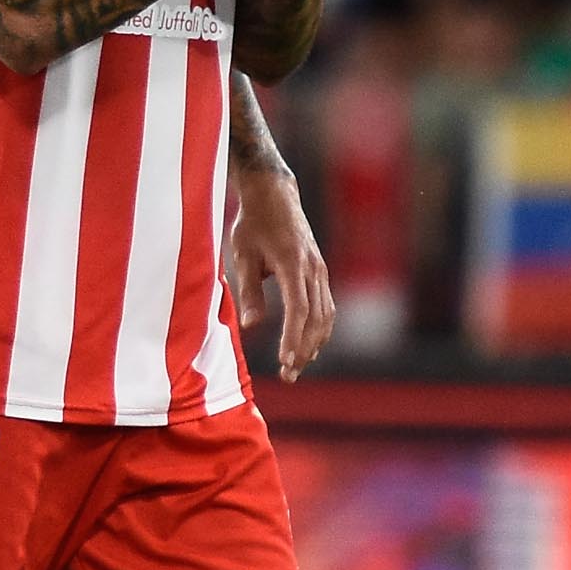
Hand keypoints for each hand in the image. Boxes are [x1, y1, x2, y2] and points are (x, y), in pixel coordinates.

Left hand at [228, 159, 335, 380]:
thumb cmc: (253, 224)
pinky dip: (320, 330)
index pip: (299, 309)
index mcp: (293, 263)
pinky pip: (327, 306)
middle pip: (316, 318)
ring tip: (297, 367)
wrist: (274, 195)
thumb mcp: (243, 255)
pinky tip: (308, 347)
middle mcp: (313, 268)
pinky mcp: (320, 272)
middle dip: (304, 349)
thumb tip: (250, 326)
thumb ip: (249, 291)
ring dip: (314, 344)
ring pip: (326, 315)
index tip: (285, 361)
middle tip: (288, 375)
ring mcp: (320, 270)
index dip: (293, 338)